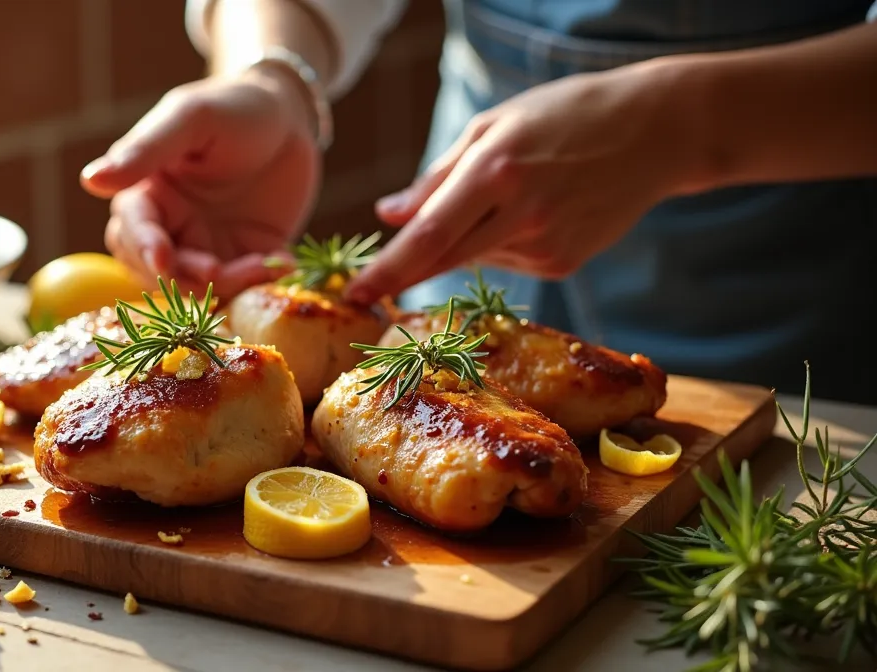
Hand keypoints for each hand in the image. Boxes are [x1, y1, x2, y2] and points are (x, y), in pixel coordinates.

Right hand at [80, 67, 319, 298]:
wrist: (290, 116)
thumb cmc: (233, 107)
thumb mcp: (190, 119)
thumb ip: (145, 150)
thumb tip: (90, 180)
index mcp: (148, 193)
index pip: (131, 230)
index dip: (144, 248)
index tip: (162, 259)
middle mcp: (172, 226)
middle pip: (154, 270)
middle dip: (181, 277)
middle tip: (215, 270)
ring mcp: (207, 245)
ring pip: (199, 286)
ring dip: (226, 286)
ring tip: (264, 264)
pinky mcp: (245, 257)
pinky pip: (244, 286)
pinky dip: (260, 284)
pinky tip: (283, 263)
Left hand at [345, 61, 694, 304]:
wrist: (657, 131)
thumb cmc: (566, 116)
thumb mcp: (496, 126)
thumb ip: (438, 176)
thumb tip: (389, 215)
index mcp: (497, 171)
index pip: (428, 235)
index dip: (387, 269)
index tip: (353, 292)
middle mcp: (521, 215)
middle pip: (443, 261)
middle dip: (401, 276)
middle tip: (366, 286)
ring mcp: (546, 245)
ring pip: (475, 256)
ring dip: (467, 237)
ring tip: (511, 192)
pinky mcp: (563, 263)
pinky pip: (507, 259)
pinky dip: (502, 240)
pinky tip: (536, 209)